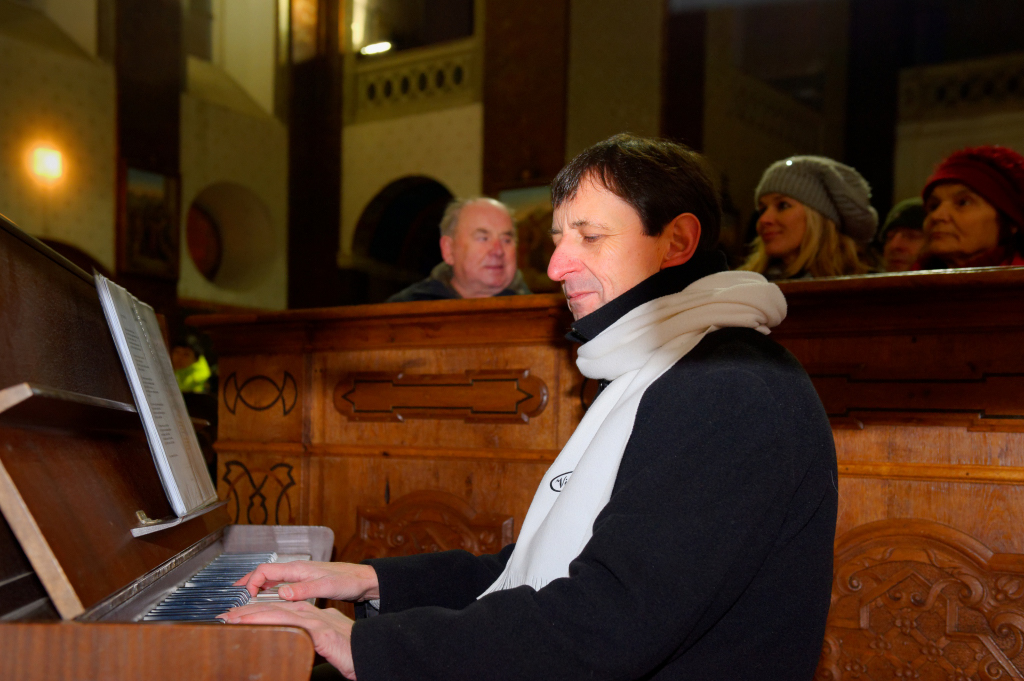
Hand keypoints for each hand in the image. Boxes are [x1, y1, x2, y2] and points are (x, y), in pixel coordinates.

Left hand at [220, 601, 356, 678]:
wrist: (376, 653)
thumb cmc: (353, 653)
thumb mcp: (328, 645)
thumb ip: (313, 640)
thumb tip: (298, 645)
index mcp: (316, 618)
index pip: (283, 611)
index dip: (261, 612)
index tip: (240, 617)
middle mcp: (316, 615)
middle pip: (277, 608)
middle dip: (250, 611)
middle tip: (227, 615)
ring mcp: (318, 621)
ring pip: (280, 613)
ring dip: (254, 614)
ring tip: (232, 618)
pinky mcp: (322, 632)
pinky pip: (291, 624)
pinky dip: (271, 621)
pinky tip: (257, 624)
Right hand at [233, 561, 379, 601]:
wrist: (362, 580)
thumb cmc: (347, 581)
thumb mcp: (326, 587)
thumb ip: (303, 590)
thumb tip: (281, 593)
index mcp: (297, 568)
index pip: (265, 570)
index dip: (251, 581)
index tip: (246, 597)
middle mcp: (296, 569)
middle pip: (265, 571)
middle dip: (248, 580)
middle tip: (234, 592)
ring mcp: (300, 574)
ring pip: (272, 576)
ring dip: (257, 583)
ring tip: (245, 594)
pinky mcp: (305, 580)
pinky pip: (280, 581)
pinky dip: (268, 586)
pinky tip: (268, 595)